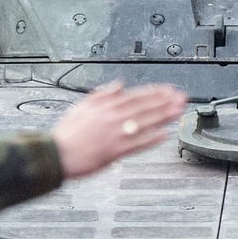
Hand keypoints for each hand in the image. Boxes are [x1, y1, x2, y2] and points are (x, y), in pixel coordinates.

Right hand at [51, 81, 186, 178]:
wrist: (56, 154)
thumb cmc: (67, 133)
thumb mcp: (82, 105)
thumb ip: (103, 93)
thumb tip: (118, 84)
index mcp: (105, 106)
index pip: (135, 96)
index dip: (155, 92)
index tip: (169, 90)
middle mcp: (112, 118)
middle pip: (144, 107)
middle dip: (165, 102)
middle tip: (182, 99)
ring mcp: (115, 135)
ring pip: (144, 123)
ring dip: (163, 117)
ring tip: (178, 112)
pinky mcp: (114, 152)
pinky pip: (137, 144)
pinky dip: (151, 139)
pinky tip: (164, 135)